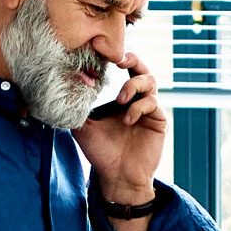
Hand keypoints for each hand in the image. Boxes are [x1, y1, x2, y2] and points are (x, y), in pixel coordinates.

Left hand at [72, 48, 165, 201]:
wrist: (116, 177)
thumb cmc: (101, 153)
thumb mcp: (83, 127)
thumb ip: (80, 107)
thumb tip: (70, 86)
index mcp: (122, 99)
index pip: (124, 71)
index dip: (118, 59)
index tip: (105, 54)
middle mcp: (138, 100)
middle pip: (142, 69)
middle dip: (132, 60)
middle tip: (120, 60)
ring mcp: (149, 110)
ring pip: (150, 81)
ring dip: (133, 86)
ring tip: (120, 100)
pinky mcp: (159, 121)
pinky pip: (152, 103)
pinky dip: (138, 107)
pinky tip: (127, 120)